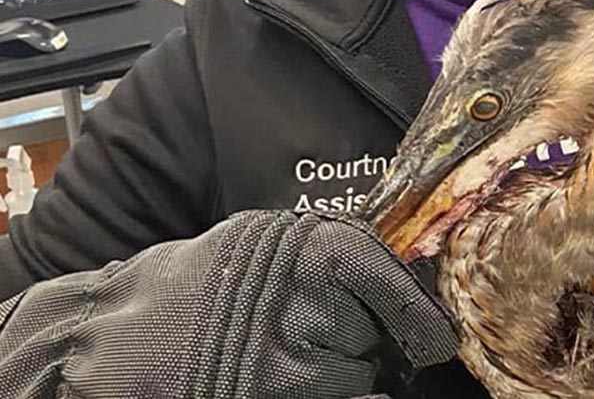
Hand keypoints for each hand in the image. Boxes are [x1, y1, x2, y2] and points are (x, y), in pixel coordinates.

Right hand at [0, 211, 458, 398]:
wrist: (125, 330)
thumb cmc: (210, 282)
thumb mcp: (277, 242)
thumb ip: (342, 256)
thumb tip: (409, 286)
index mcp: (313, 249)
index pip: (389, 281)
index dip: (417, 316)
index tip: (435, 341)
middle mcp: (305, 299)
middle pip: (376, 338)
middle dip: (366, 344)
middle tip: (323, 338)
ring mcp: (284, 357)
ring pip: (355, 378)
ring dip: (341, 375)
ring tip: (291, 359)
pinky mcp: (265, 394)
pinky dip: (324, 393)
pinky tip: (291, 382)